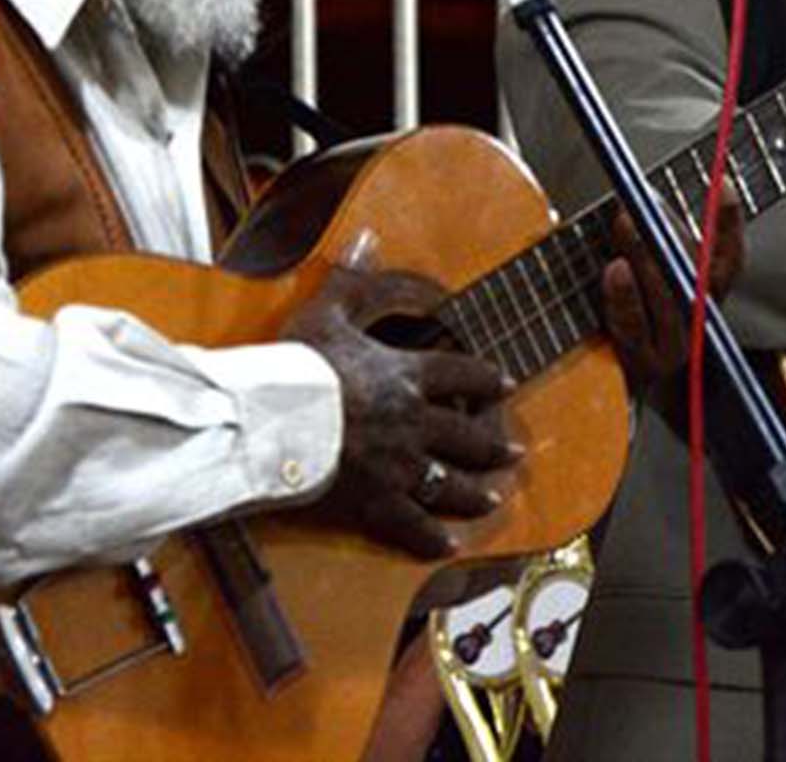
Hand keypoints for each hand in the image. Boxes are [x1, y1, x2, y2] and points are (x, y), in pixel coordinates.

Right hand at [285, 262, 520, 559]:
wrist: (271, 420)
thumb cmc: (297, 365)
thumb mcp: (327, 311)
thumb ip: (354, 280)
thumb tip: (366, 240)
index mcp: (406, 376)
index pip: (460, 374)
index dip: (485, 378)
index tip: (504, 383)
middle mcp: (412, 423)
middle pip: (466, 435)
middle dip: (493, 445)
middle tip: (514, 452)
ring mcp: (397, 466)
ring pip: (450, 483)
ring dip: (475, 491)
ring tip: (493, 497)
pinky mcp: (374, 501)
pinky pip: (412, 524)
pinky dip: (432, 537)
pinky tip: (451, 544)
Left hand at [601, 203, 744, 384]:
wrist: (651, 402)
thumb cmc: (649, 331)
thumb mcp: (664, 290)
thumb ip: (663, 249)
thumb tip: (642, 200)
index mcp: (710, 301)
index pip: (730, 260)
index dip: (729, 224)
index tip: (723, 187)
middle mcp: (698, 327)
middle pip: (697, 280)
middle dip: (672, 236)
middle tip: (648, 205)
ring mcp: (671, 349)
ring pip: (667, 303)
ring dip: (647, 259)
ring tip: (628, 225)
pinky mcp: (639, 366)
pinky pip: (634, 330)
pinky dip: (624, 299)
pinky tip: (614, 270)